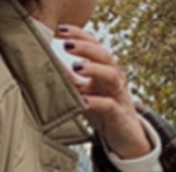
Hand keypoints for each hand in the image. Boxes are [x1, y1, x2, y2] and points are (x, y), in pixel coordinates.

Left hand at [56, 25, 150, 159]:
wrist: (125, 136)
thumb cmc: (103, 112)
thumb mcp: (85, 94)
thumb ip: (70, 81)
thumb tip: (50, 65)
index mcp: (104, 69)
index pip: (94, 45)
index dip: (79, 36)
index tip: (60, 31)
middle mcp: (114, 78)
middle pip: (103, 55)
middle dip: (85, 47)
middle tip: (67, 45)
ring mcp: (118, 95)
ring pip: (111, 75)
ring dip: (94, 69)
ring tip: (76, 67)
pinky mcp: (119, 115)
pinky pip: (110, 105)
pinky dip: (98, 102)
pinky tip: (84, 101)